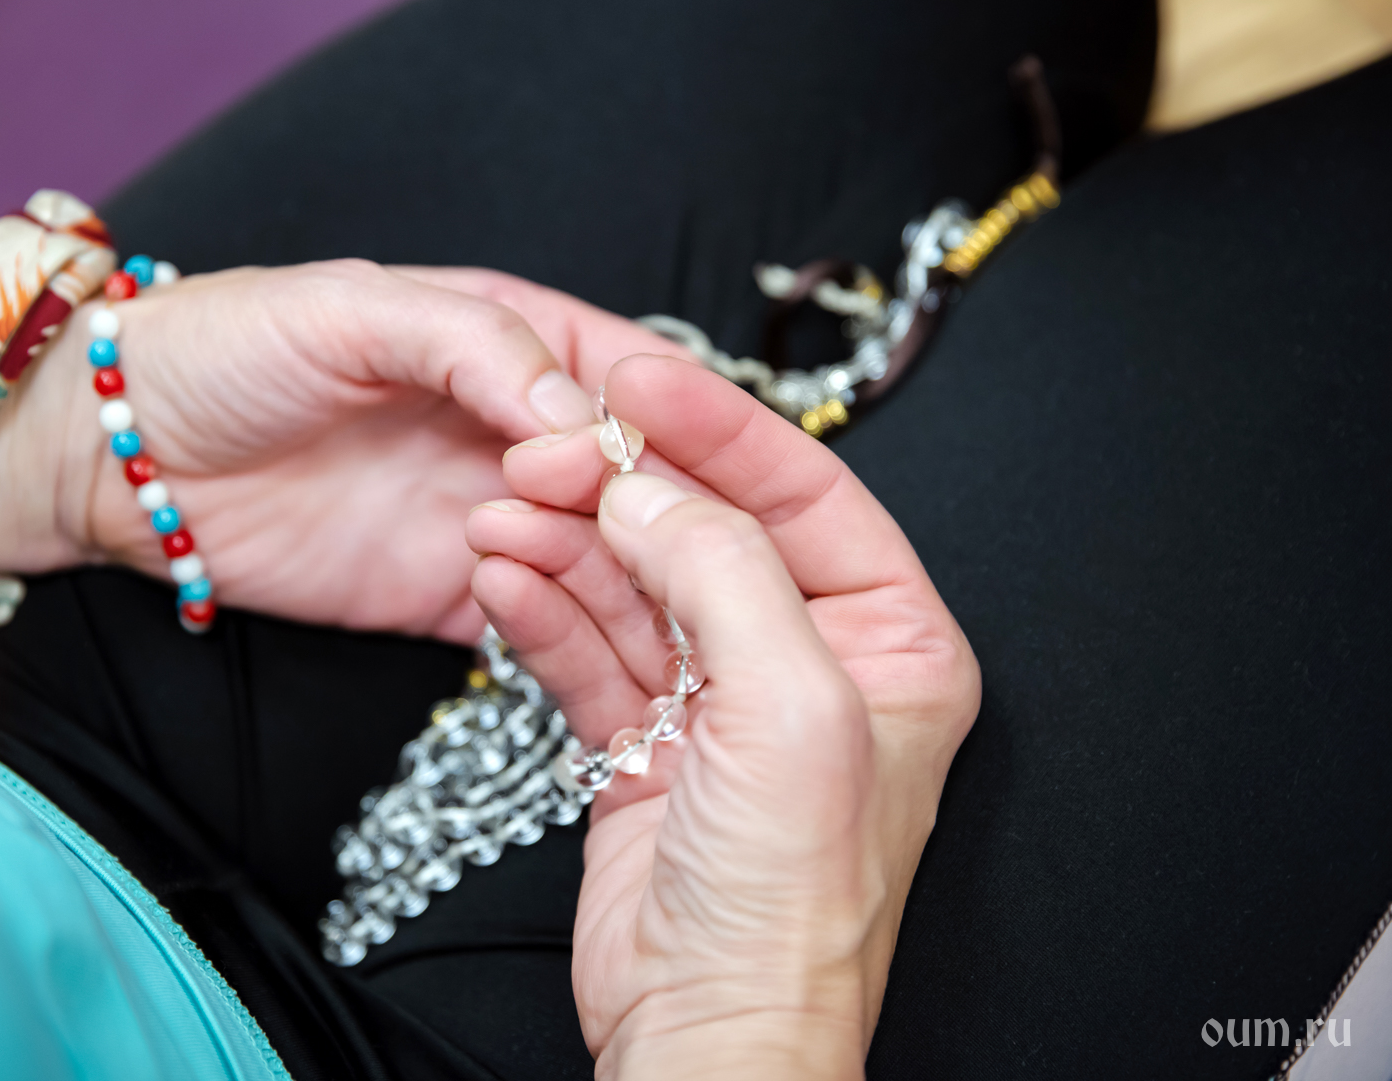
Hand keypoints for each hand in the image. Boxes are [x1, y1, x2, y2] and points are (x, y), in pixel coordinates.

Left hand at [0, 262, 681, 640]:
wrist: (118, 459)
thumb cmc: (223, 349)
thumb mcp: (349, 310)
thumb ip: (474, 344)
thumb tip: (583, 418)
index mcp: (516, 345)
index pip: (640, 381)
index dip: (678, 421)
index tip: (680, 463)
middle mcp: (521, 436)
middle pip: (639, 482)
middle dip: (657, 513)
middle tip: (649, 539)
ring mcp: (492, 521)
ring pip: (604, 560)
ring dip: (609, 573)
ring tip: (574, 572)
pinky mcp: (450, 601)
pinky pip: (537, 625)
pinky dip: (561, 631)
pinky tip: (552, 627)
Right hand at [466, 355, 980, 1076]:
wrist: (707, 1031)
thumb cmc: (789, 901)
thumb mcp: (790, 708)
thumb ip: (723, 570)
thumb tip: (647, 481)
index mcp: (893, 642)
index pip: (805, 494)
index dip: (720, 426)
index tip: (636, 376)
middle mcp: (813, 662)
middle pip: (707, 531)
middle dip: (619, 488)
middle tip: (540, 455)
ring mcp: (723, 702)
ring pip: (637, 584)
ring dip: (565, 544)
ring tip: (498, 515)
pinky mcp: (647, 743)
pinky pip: (591, 649)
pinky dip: (543, 609)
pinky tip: (500, 575)